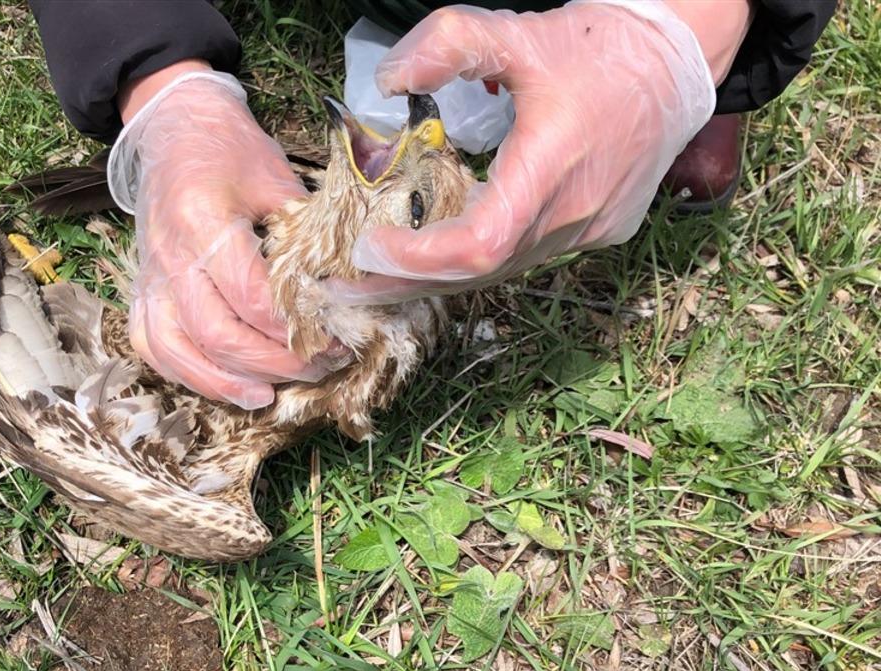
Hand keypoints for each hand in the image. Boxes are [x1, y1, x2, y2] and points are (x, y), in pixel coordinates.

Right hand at [108, 66, 322, 408]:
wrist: (177, 129)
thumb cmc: (233, 151)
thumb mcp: (278, 179)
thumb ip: (304, 234)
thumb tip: (342, 291)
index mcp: (203, 219)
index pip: (250, 296)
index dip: (294, 328)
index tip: (334, 338)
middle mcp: (169, 254)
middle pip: (218, 333)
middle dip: (274, 362)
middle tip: (319, 366)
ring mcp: (150, 276)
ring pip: (178, 350)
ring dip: (227, 381)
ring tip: (271, 395)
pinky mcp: (143, 290)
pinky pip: (153, 346)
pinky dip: (187, 374)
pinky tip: (226, 386)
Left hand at [324, 0, 732, 304]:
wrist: (675, 66)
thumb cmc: (599, 50)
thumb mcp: (520, 32)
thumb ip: (451, 43)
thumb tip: (391, 78)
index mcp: (552, 169)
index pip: (480, 246)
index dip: (419, 257)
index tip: (368, 245)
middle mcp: (574, 214)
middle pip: (479, 274)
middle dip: (407, 282)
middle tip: (347, 286)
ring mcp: (589, 231)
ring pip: (501, 272)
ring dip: (439, 277)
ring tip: (380, 275)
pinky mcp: (597, 233)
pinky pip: (525, 259)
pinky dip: (477, 262)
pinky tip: (439, 253)